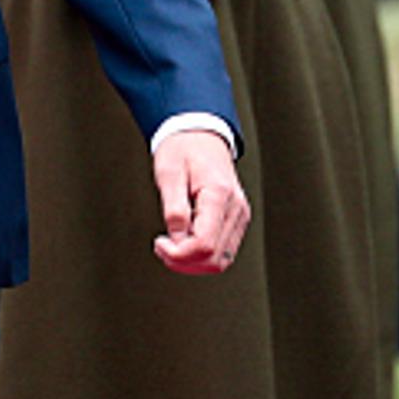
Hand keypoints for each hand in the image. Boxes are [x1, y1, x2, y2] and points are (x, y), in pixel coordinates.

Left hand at [150, 127, 247, 276]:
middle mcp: (236, 209)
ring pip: (221, 261)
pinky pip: (222, 252)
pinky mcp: (236, 221)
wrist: (202, 135)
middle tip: (162, 247)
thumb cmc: (183, 150)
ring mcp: (239, 217)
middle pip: (214, 259)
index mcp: (218, 195)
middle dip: (184, 262)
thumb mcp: (169, 173)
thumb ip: (174, 209)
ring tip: (172, 247)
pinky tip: (184, 243)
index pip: (204, 244)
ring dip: (193, 263)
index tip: (159, 243)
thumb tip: (177, 240)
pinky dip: (202, 256)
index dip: (178, 254)